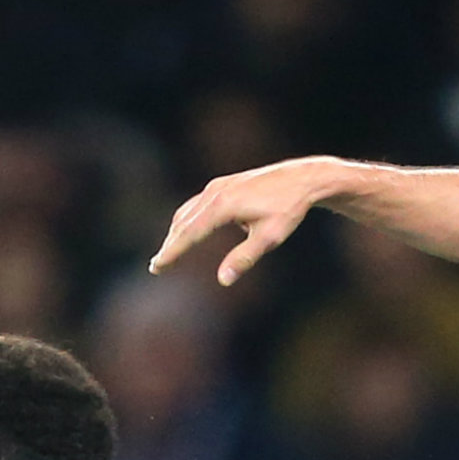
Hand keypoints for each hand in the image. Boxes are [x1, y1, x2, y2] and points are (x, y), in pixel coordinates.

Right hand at [153, 160, 341, 286]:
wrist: (301, 178)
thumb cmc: (288, 209)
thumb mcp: (269, 238)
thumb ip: (244, 259)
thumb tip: (223, 281)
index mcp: (222, 206)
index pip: (189, 234)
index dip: (172, 252)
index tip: (157, 267)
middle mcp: (214, 193)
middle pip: (183, 223)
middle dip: (170, 246)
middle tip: (157, 267)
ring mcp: (217, 186)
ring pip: (187, 212)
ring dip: (176, 233)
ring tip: (168, 254)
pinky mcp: (222, 184)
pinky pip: (196, 204)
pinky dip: (187, 220)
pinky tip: (187, 232)